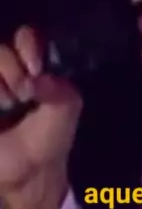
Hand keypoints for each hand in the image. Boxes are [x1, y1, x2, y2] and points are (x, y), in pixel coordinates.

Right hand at [0, 26, 81, 194]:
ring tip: (9, 103)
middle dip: (13, 68)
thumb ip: (58, 86)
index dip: (28, 46)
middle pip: (0, 49)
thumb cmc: (50, 136)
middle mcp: (7, 73)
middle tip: (24, 93)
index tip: (36, 68)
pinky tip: (0, 107)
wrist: (30, 171)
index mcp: (32, 67)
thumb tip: (34, 79)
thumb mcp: (67, 107)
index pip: (25, 37)